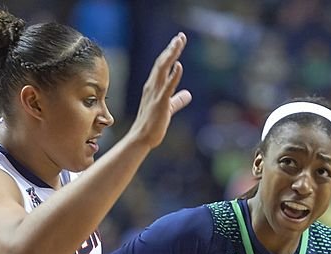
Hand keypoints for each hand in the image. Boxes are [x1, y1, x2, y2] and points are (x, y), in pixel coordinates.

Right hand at [128, 33, 191, 149]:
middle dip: (171, 49)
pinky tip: (179, 65)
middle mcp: (152, 86)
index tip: (178, 41)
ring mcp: (155, 94)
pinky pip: (167, 87)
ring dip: (171, 55)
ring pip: (163, 70)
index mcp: (153, 86)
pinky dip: (173, 75)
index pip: (162, 65)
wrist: (142, 138)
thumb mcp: (168, 108)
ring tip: (179, 43)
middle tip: (181, 37)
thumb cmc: (153, 124)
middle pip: (162, 62)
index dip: (170, 52)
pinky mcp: (160, 103)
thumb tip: (188, 94)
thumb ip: (178, 100)